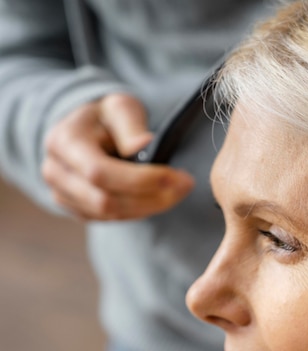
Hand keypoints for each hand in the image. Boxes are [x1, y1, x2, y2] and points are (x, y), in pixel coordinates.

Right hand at [42, 93, 194, 219]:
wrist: (88, 130)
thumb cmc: (108, 117)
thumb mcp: (121, 108)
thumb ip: (131, 126)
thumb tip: (144, 144)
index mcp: (64, 143)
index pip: (100, 173)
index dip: (141, 180)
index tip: (176, 176)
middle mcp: (56, 172)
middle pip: (105, 201)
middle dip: (152, 197)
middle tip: (185, 186)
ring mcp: (63, 194)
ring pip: (111, 215)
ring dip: (151, 206)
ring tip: (178, 190)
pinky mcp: (76, 209)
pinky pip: (112, 220)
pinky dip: (141, 211)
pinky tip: (159, 196)